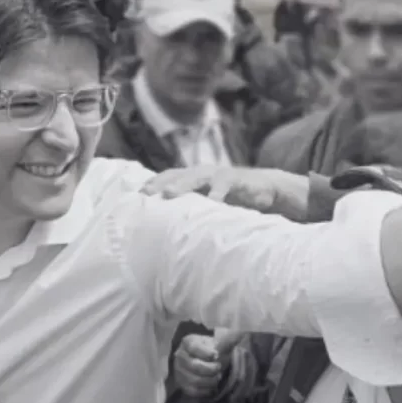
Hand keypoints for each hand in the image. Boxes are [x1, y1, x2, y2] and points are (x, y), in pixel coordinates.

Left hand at [141, 167, 308, 219]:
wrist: (265, 189)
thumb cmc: (233, 198)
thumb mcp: (209, 202)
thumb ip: (192, 209)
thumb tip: (168, 228)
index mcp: (194, 178)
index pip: (168, 177)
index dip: (153, 184)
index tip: (136, 195)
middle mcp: (203, 174)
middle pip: (177, 175)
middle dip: (161, 183)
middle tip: (146, 194)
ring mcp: (219, 175)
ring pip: (196, 177)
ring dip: (182, 184)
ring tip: (169, 194)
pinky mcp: (236, 180)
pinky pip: (224, 185)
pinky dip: (217, 193)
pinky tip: (212, 202)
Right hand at [174, 330, 241, 397]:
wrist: (201, 361)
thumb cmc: (210, 350)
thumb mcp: (217, 343)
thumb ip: (228, 340)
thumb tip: (241, 334)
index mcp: (187, 342)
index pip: (194, 348)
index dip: (206, 353)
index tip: (216, 355)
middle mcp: (180, 356)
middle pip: (194, 366)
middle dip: (211, 369)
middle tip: (219, 368)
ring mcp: (179, 372)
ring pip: (194, 380)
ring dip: (210, 381)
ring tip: (218, 378)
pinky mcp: (181, 385)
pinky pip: (193, 391)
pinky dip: (205, 391)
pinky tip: (212, 387)